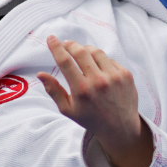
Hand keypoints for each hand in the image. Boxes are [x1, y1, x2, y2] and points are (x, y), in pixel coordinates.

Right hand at [38, 36, 153, 166]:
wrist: (120, 128)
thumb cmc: (91, 119)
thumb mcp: (68, 110)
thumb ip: (54, 90)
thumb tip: (40, 74)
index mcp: (82, 90)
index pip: (65, 62)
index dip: (56, 47)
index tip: (51, 38)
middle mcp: (98, 81)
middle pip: (81, 52)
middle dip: (71, 44)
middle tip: (66, 43)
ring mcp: (114, 77)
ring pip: (96, 52)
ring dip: (86, 50)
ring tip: (81, 54)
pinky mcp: (126, 74)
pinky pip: (110, 59)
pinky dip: (101, 60)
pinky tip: (98, 67)